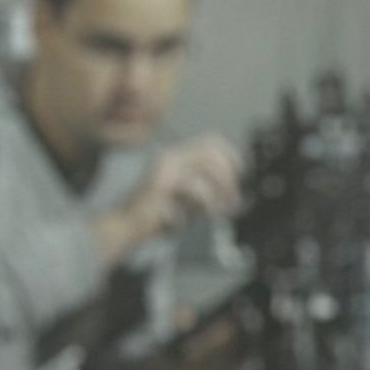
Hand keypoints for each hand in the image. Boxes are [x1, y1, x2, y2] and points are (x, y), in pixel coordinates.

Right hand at [99, 135, 243, 258]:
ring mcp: (166, 167)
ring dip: (220, 191)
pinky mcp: (161, 181)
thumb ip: (211, 196)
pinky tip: (198, 216)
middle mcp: (173, 156)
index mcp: (179, 157)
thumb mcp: (192, 203)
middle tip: (232, 199)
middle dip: (229, 175)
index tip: (241, 177)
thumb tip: (235, 197)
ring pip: (207, 166)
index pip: (212, 142)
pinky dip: (203, 204)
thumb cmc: (158, 215)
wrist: (128, 227)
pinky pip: (194, 186)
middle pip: (213, 150)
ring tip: (218, 211)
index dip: (232, 157)